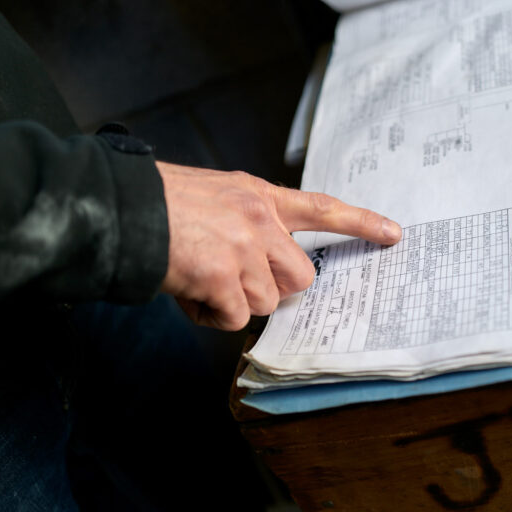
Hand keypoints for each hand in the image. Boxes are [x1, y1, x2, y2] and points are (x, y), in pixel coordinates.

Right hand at [155, 162, 401, 329]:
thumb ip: (248, 221)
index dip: (361, 223)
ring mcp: (242, 247)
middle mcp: (258, 219)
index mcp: (259, 195)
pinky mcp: (221, 276)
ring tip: (199, 279)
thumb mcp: (216, 194)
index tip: (393, 234)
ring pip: (265, 301)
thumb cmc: (160, 204)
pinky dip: (208, 314)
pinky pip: (232, 317)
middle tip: (236, 280)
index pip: (322, 208)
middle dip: (273, 288)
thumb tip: (263, 266)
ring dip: (233, 302)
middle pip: (300, 277)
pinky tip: (187, 291)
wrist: (119, 208)